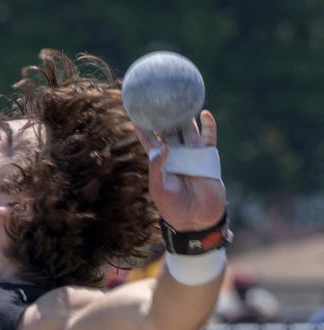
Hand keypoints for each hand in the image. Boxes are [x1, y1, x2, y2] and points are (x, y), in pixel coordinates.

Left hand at [135, 110, 226, 230]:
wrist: (196, 218)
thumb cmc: (173, 206)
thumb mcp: (159, 188)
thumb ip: (158, 167)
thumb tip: (163, 146)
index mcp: (159, 162)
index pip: (149, 140)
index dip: (142, 127)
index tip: (135, 111)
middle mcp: (175, 155)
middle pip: (168, 130)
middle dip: (164, 115)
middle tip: (160, 97)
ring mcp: (191, 155)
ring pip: (187, 130)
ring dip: (184, 116)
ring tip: (181, 98)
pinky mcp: (207, 157)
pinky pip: (208, 137)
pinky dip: (208, 125)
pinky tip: (204, 112)